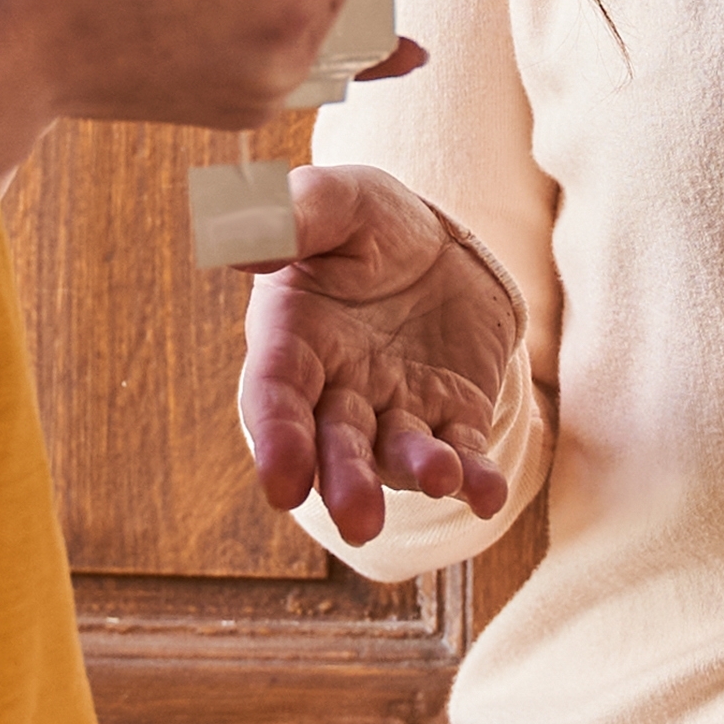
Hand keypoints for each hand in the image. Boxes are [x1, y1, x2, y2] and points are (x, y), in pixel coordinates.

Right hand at [235, 162, 523, 540]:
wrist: (438, 242)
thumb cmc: (366, 221)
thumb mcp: (336, 200)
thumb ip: (292, 217)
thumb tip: (236, 236)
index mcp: (291, 338)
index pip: (275, 395)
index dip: (278, 440)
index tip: (281, 487)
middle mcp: (336, 387)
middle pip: (334, 444)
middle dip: (345, 482)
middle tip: (358, 522)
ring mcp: (395, 408)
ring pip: (397, 453)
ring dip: (414, 473)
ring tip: (440, 479)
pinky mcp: (452, 414)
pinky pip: (462, 451)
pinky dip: (474, 476)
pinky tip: (486, 493)